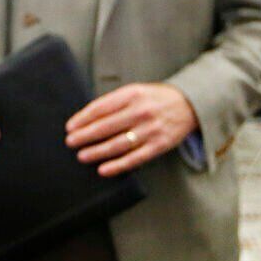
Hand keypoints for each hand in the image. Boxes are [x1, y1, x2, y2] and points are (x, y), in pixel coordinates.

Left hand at [65, 83, 197, 176]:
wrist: (190, 104)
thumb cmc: (156, 98)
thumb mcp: (136, 91)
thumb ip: (115, 102)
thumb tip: (87, 118)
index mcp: (132, 94)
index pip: (101, 108)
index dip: (83, 118)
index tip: (70, 127)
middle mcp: (141, 111)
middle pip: (106, 127)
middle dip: (84, 136)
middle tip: (71, 142)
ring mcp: (151, 129)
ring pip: (117, 144)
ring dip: (97, 151)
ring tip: (82, 156)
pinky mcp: (159, 145)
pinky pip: (135, 158)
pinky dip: (118, 165)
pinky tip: (103, 169)